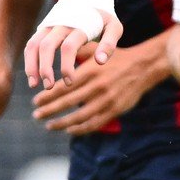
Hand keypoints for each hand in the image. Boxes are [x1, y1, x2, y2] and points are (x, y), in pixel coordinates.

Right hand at [26, 3, 121, 91]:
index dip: (66, 66)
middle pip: (46, 46)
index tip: (69, 82)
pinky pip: (31, 44)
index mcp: (78, 25)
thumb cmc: (103, 18)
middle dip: (45, 67)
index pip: (68, 47)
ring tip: (34, 85)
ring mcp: (49, 25)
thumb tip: (100, 61)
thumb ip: (109, 44)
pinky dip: (29, 60)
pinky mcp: (43, 29)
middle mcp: (60, 24)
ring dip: (31, 65)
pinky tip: (33, 77)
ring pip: (34, 44)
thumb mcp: (114, 27)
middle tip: (49, 86)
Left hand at [34, 37, 167, 134]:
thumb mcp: (97, 49)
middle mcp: (98, 86)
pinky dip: (79, 129)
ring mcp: (107, 100)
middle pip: (67, 102)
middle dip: (49, 110)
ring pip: (79, 116)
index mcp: (91, 71)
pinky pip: (94, 123)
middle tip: (36, 115)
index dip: (47, 95)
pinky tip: (69, 130)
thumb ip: (77, 53)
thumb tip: (55, 55)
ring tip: (49, 125)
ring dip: (61, 123)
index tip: (36, 101)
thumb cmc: (116, 57)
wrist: (143, 66)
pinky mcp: (115, 110)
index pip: (63, 86)